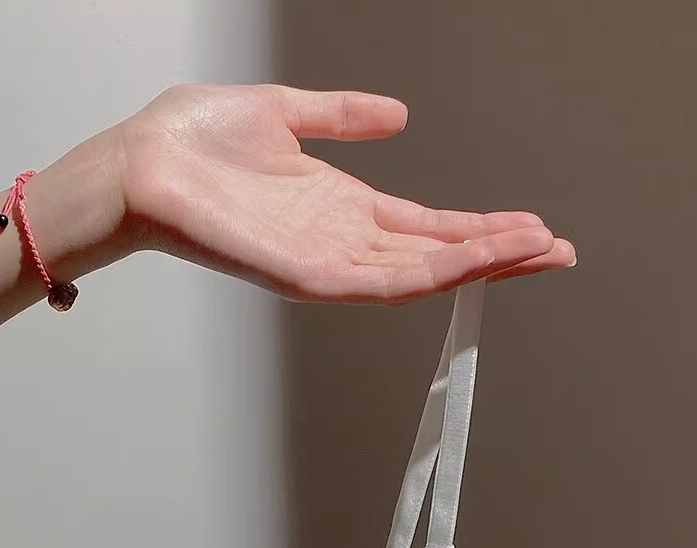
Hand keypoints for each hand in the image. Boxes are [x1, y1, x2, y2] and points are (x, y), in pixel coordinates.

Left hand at [107, 83, 573, 302]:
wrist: (138, 164)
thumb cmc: (193, 143)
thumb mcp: (285, 115)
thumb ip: (342, 117)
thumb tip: (397, 116)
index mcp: (338, 209)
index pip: (425, 226)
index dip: (480, 228)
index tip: (531, 226)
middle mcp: (339, 244)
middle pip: (435, 257)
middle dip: (499, 256)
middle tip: (558, 251)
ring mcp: (324, 266)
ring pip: (420, 275)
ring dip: (481, 265)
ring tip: (538, 252)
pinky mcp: (304, 278)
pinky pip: (381, 283)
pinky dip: (434, 272)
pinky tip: (477, 261)